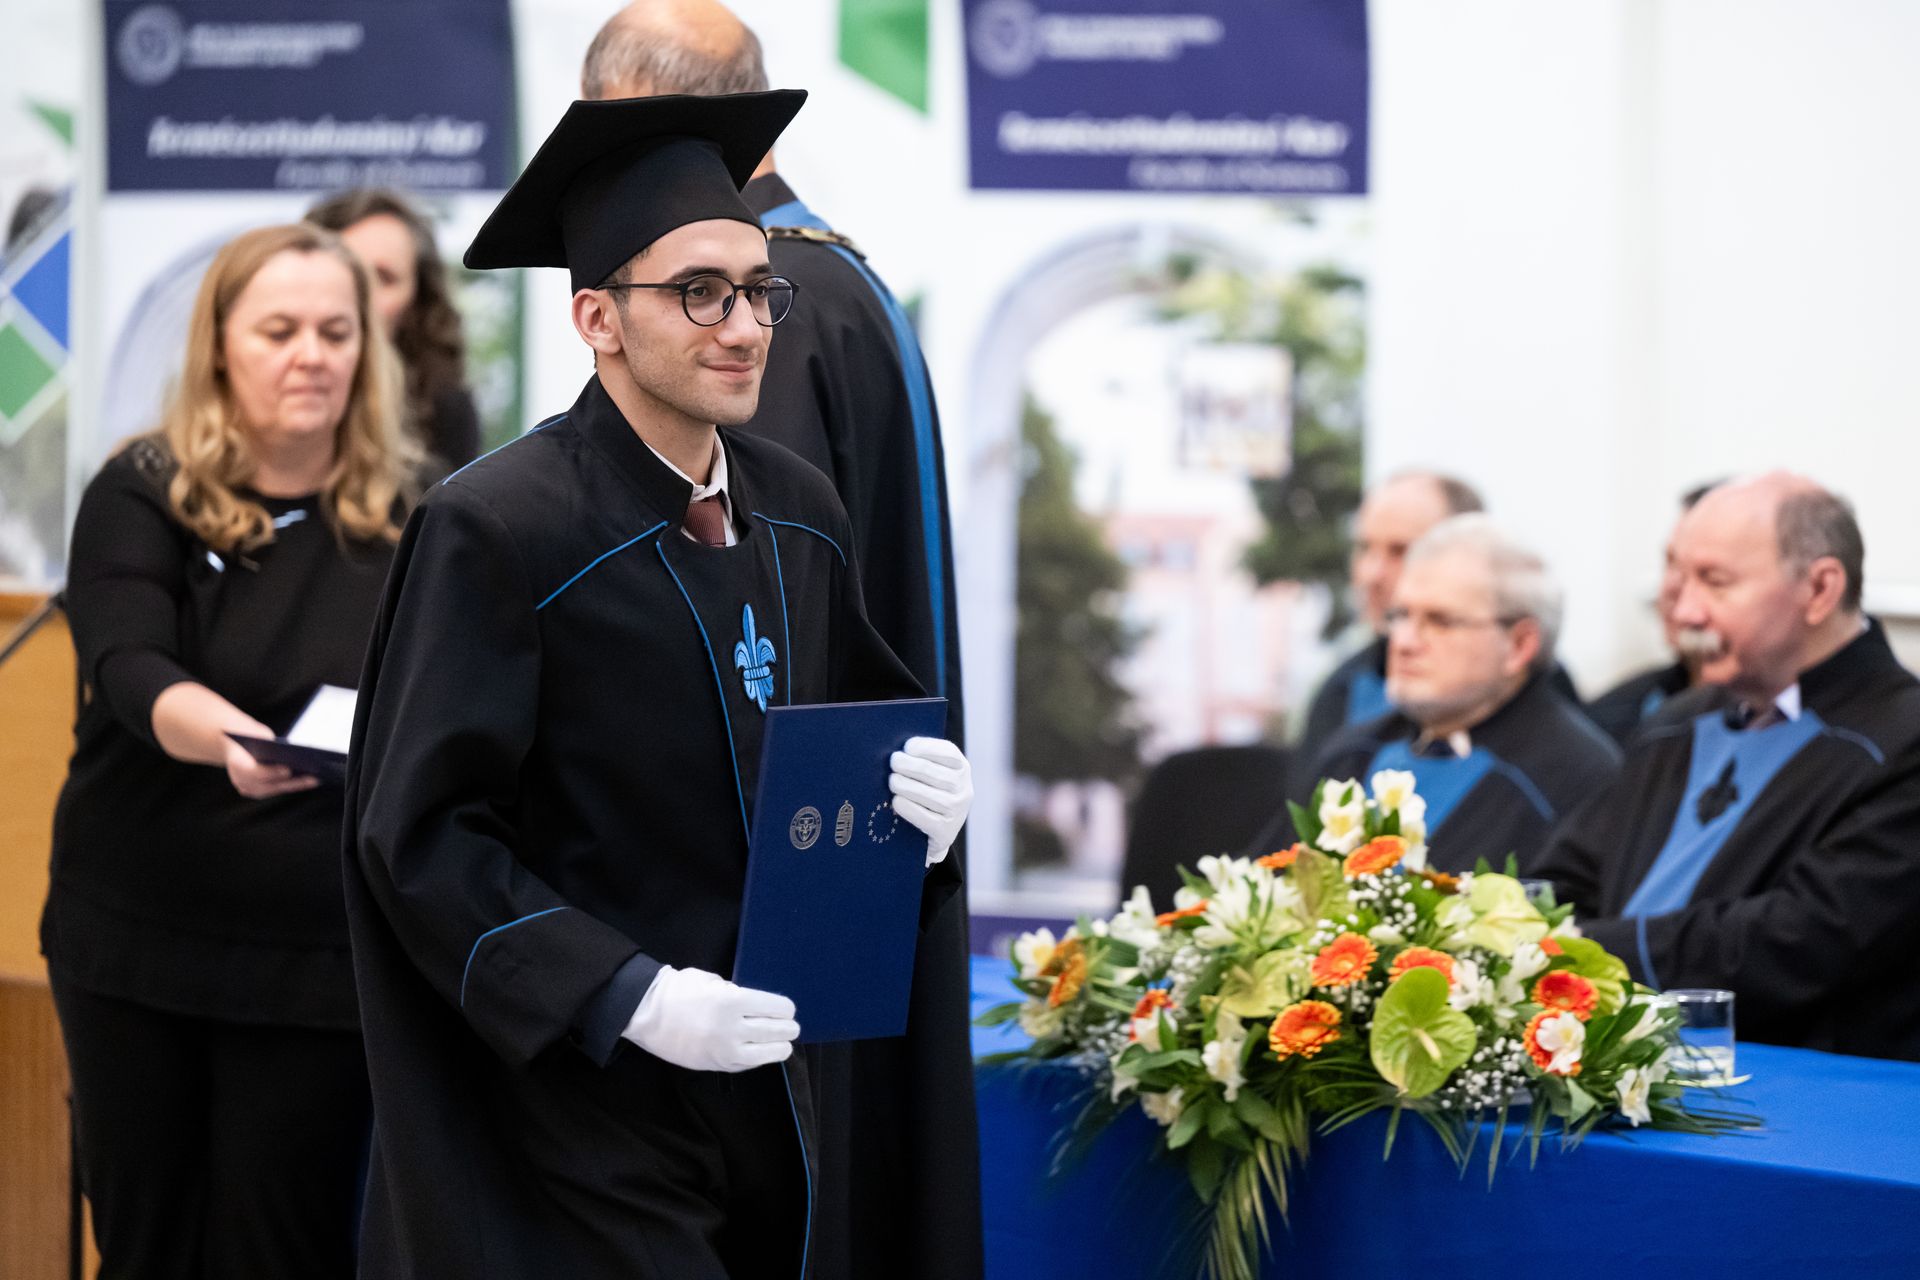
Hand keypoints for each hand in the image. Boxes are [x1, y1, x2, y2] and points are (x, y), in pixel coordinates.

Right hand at [222, 736, 320, 799]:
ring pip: (277, 788)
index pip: (256, 772)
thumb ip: (271, 745)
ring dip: (298, 784)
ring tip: (317, 778)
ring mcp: (249, 789)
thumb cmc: (250, 735)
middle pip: (270, 784)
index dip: (272, 772)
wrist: (234, 744)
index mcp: (237, 765)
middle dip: (293, 781)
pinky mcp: (259, 791)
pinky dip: (294, 784)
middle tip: (313, 777)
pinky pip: (279, 788)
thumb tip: (295, 752)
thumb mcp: (258, 735)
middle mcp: (241, 781)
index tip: (288, 770)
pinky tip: (311, 780)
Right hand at [620, 966, 798, 1072]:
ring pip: (768, 1053)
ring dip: (780, 1047)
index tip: (787, 1009)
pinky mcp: (717, 1065)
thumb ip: (735, 992)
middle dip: (788, 1028)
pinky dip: (760, 1058)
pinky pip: (749, 1065)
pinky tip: (762, 1052)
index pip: (776, 1008)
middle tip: (790, 1026)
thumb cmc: (678, 990)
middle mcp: (733, 1028)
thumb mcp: (712, 980)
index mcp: (733, 1001)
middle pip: (777, 1031)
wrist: (646, 1014)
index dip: (786, 1008)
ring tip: (783, 1043)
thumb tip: (756, 1005)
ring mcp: (725, 1050)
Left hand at [889, 736, 972, 867]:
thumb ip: (923, 759)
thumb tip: (901, 751)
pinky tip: (896, 801)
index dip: (925, 747)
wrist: (937, 831)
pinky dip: (908, 808)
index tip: (907, 747)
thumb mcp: (934, 773)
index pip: (947, 752)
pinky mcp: (945, 832)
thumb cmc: (929, 793)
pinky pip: (924, 817)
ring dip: (905, 786)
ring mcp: (957, 812)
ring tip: (892, 781)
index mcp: (962, 769)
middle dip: (909, 765)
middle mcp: (964, 789)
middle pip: (932, 773)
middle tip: (894, 762)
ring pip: (928, 795)